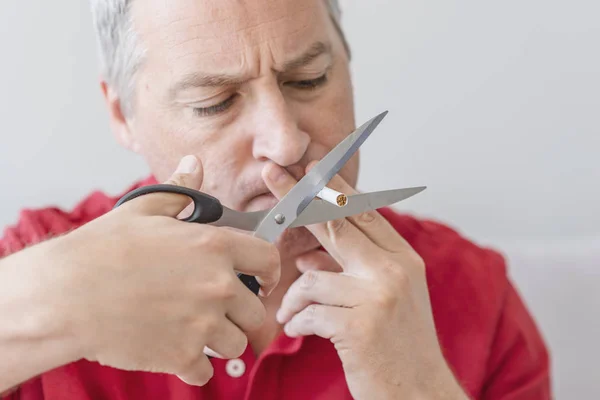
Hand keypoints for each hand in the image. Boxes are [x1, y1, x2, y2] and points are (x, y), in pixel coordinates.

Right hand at [48, 155, 279, 385]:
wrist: (64, 295)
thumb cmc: (102, 249)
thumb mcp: (143, 210)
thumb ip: (179, 190)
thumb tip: (194, 164)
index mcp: (214, 246)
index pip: (269, 260)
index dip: (270, 272)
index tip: (263, 281)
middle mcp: (217, 286)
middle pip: (257, 312)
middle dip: (241, 313)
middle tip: (217, 311)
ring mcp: (202, 324)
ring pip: (236, 344)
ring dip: (219, 340)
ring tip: (192, 330)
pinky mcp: (181, 356)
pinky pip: (204, 371)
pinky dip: (191, 366)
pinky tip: (172, 350)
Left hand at [263, 162, 466, 399]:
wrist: (421, 394)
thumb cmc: (398, 345)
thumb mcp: (386, 298)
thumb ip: (351, 272)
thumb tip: (308, 259)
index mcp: (403, 259)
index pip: (362, 212)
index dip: (331, 187)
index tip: (308, 165)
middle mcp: (394, 270)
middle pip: (335, 222)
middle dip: (296, 196)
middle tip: (269, 172)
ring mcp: (379, 296)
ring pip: (312, 278)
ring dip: (294, 299)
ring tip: (291, 315)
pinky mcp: (360, 326)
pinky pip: (308, 312)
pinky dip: (297, 322)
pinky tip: (298, 331)